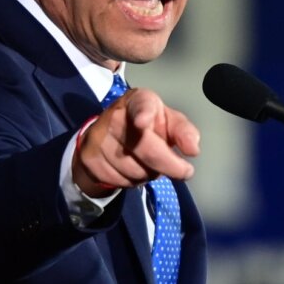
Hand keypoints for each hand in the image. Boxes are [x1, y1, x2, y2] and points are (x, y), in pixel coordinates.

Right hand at [73, 87, 199, 196]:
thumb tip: (192, 149)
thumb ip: (183, 131)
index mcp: (137, 101)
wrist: (106, 135)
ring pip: (134, 170)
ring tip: (148, 163)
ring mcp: (99, 138)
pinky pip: (120, 181)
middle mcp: (115, 116)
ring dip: (149, 175)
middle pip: (146, 149)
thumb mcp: (168, 122)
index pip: (140, 105)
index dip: (143, 114)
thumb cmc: (145, 126)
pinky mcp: (90, 158)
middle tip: (184, 171)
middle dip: (169, 165)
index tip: (142, 122)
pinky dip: (132, 182)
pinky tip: (132, 170)